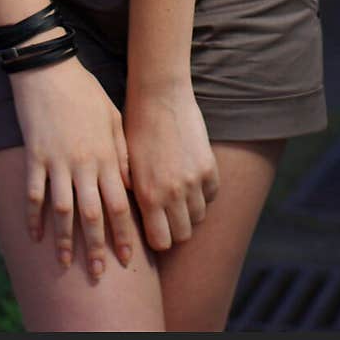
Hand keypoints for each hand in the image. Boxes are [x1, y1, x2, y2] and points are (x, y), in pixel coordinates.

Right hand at [8, 53, 133, 279]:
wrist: (49, 70)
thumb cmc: (85, 91)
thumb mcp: (113, 117)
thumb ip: (123, 153)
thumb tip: (130, 186)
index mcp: (106, 156)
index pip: (119, 204)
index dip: (124, 234)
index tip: (129, 258)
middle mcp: (83, 164)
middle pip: (92, 215)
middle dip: (97, 248)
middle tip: (99, 275)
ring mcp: (56, 162)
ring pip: (62, 211)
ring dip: (65, 241)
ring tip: (67, 265)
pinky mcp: (34, 157)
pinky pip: (33, 193)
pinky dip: (33, 217)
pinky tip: (34, 237)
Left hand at [123, 82, 219, 251]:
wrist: (158, 97)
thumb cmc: (135, 129)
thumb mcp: (127, 165)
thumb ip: (136, 195)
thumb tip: (138, 221)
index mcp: (148, 195)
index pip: (161, 242)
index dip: (158, 237)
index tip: (155, 227)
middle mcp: (173, 193)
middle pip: (183, 234)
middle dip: (175, 228)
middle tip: (168, 214)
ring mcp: (194, 181)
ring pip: (199, 216)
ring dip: (190, 210)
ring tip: (179, 194)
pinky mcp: (209, 167)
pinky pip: (212, 194)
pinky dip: (204, 192)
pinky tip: (191, 178)